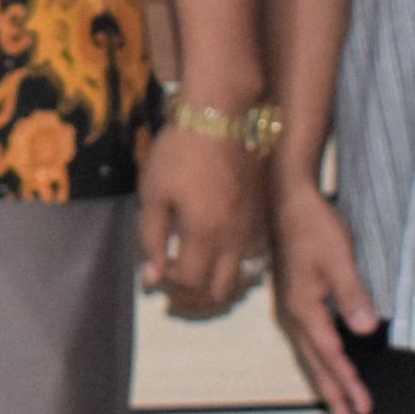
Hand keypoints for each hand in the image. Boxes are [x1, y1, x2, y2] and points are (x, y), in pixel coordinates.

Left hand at [137, 122, 265, 317]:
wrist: (223, 115)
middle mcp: (234, 239)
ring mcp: (253, 228)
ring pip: (242, 277)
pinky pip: (254, 256)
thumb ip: (152, 238)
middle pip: (220, 289)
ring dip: (218, 287)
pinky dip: (237, 266)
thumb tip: (154, 277)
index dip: (171, 286)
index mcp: (204, 234)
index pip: (190, 282)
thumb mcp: (153, 192)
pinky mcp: (262, 216)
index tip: (157, 275)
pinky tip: (219, 256)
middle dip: (195, 298)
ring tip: (197, 279)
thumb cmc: (180, 151)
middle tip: (175, 292)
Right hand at [270, 182, 380, 413]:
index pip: (330, 356)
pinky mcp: (296, 301)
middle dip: (332, 399)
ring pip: (310, 357)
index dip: (349, 383)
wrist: (287, 198)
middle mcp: (294, 315)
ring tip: (338, 412)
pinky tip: (327, 368)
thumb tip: (365, 330)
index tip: (365, 410)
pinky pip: (309, 343)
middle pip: (315, 366)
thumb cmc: (313, 225)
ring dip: (325, 385)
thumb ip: (351, 294)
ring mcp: (292, 309)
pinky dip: (320, 363)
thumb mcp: (338, 257)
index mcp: (303, 309)